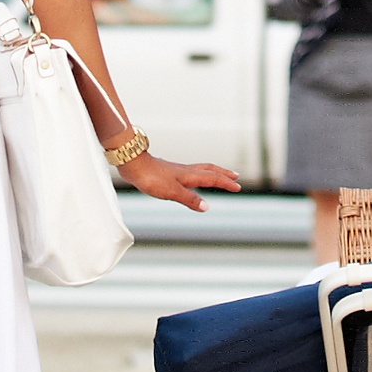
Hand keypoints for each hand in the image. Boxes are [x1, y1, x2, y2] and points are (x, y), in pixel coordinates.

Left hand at [121, 152, 241, 212]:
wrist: (133, 165)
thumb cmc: (151, 177)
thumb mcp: (172, 192)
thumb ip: (189, 199)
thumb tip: (206, 207)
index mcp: (189, 175)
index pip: (213, 178)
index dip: (226, 183)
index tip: (238, 186)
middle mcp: (186, 171)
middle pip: (210, 170)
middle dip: (223, 174)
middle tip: (235, 176)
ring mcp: (177, 171)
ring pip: (200, 170)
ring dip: (212, 172)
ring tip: (218, 176)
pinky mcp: (169, 172)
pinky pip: (190, 173)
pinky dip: (199, 175)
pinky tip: (192, 180)